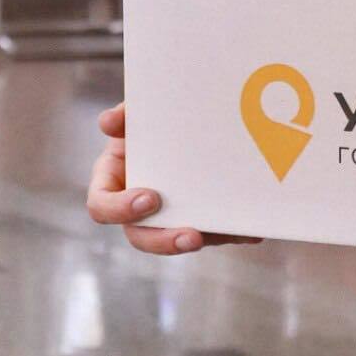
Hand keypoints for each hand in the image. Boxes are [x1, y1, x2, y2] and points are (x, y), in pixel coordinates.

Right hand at [86, 103, 261, 254]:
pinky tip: (253, 231)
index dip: (120, 209)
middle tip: (192, 236)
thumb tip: (110, 121)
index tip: (150, 198)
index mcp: (113, 184)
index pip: (102, 206)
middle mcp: (136, 208)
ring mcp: (168, 217)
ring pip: (180, 240)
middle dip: (165, 241)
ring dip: (206, 240)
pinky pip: (214, 233)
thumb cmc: (151, 120)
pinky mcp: (198, 219)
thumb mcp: (137, 114)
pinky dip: (234, 232)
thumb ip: (125, 115)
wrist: (187, 121)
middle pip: (141, 236)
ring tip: (234, 234)